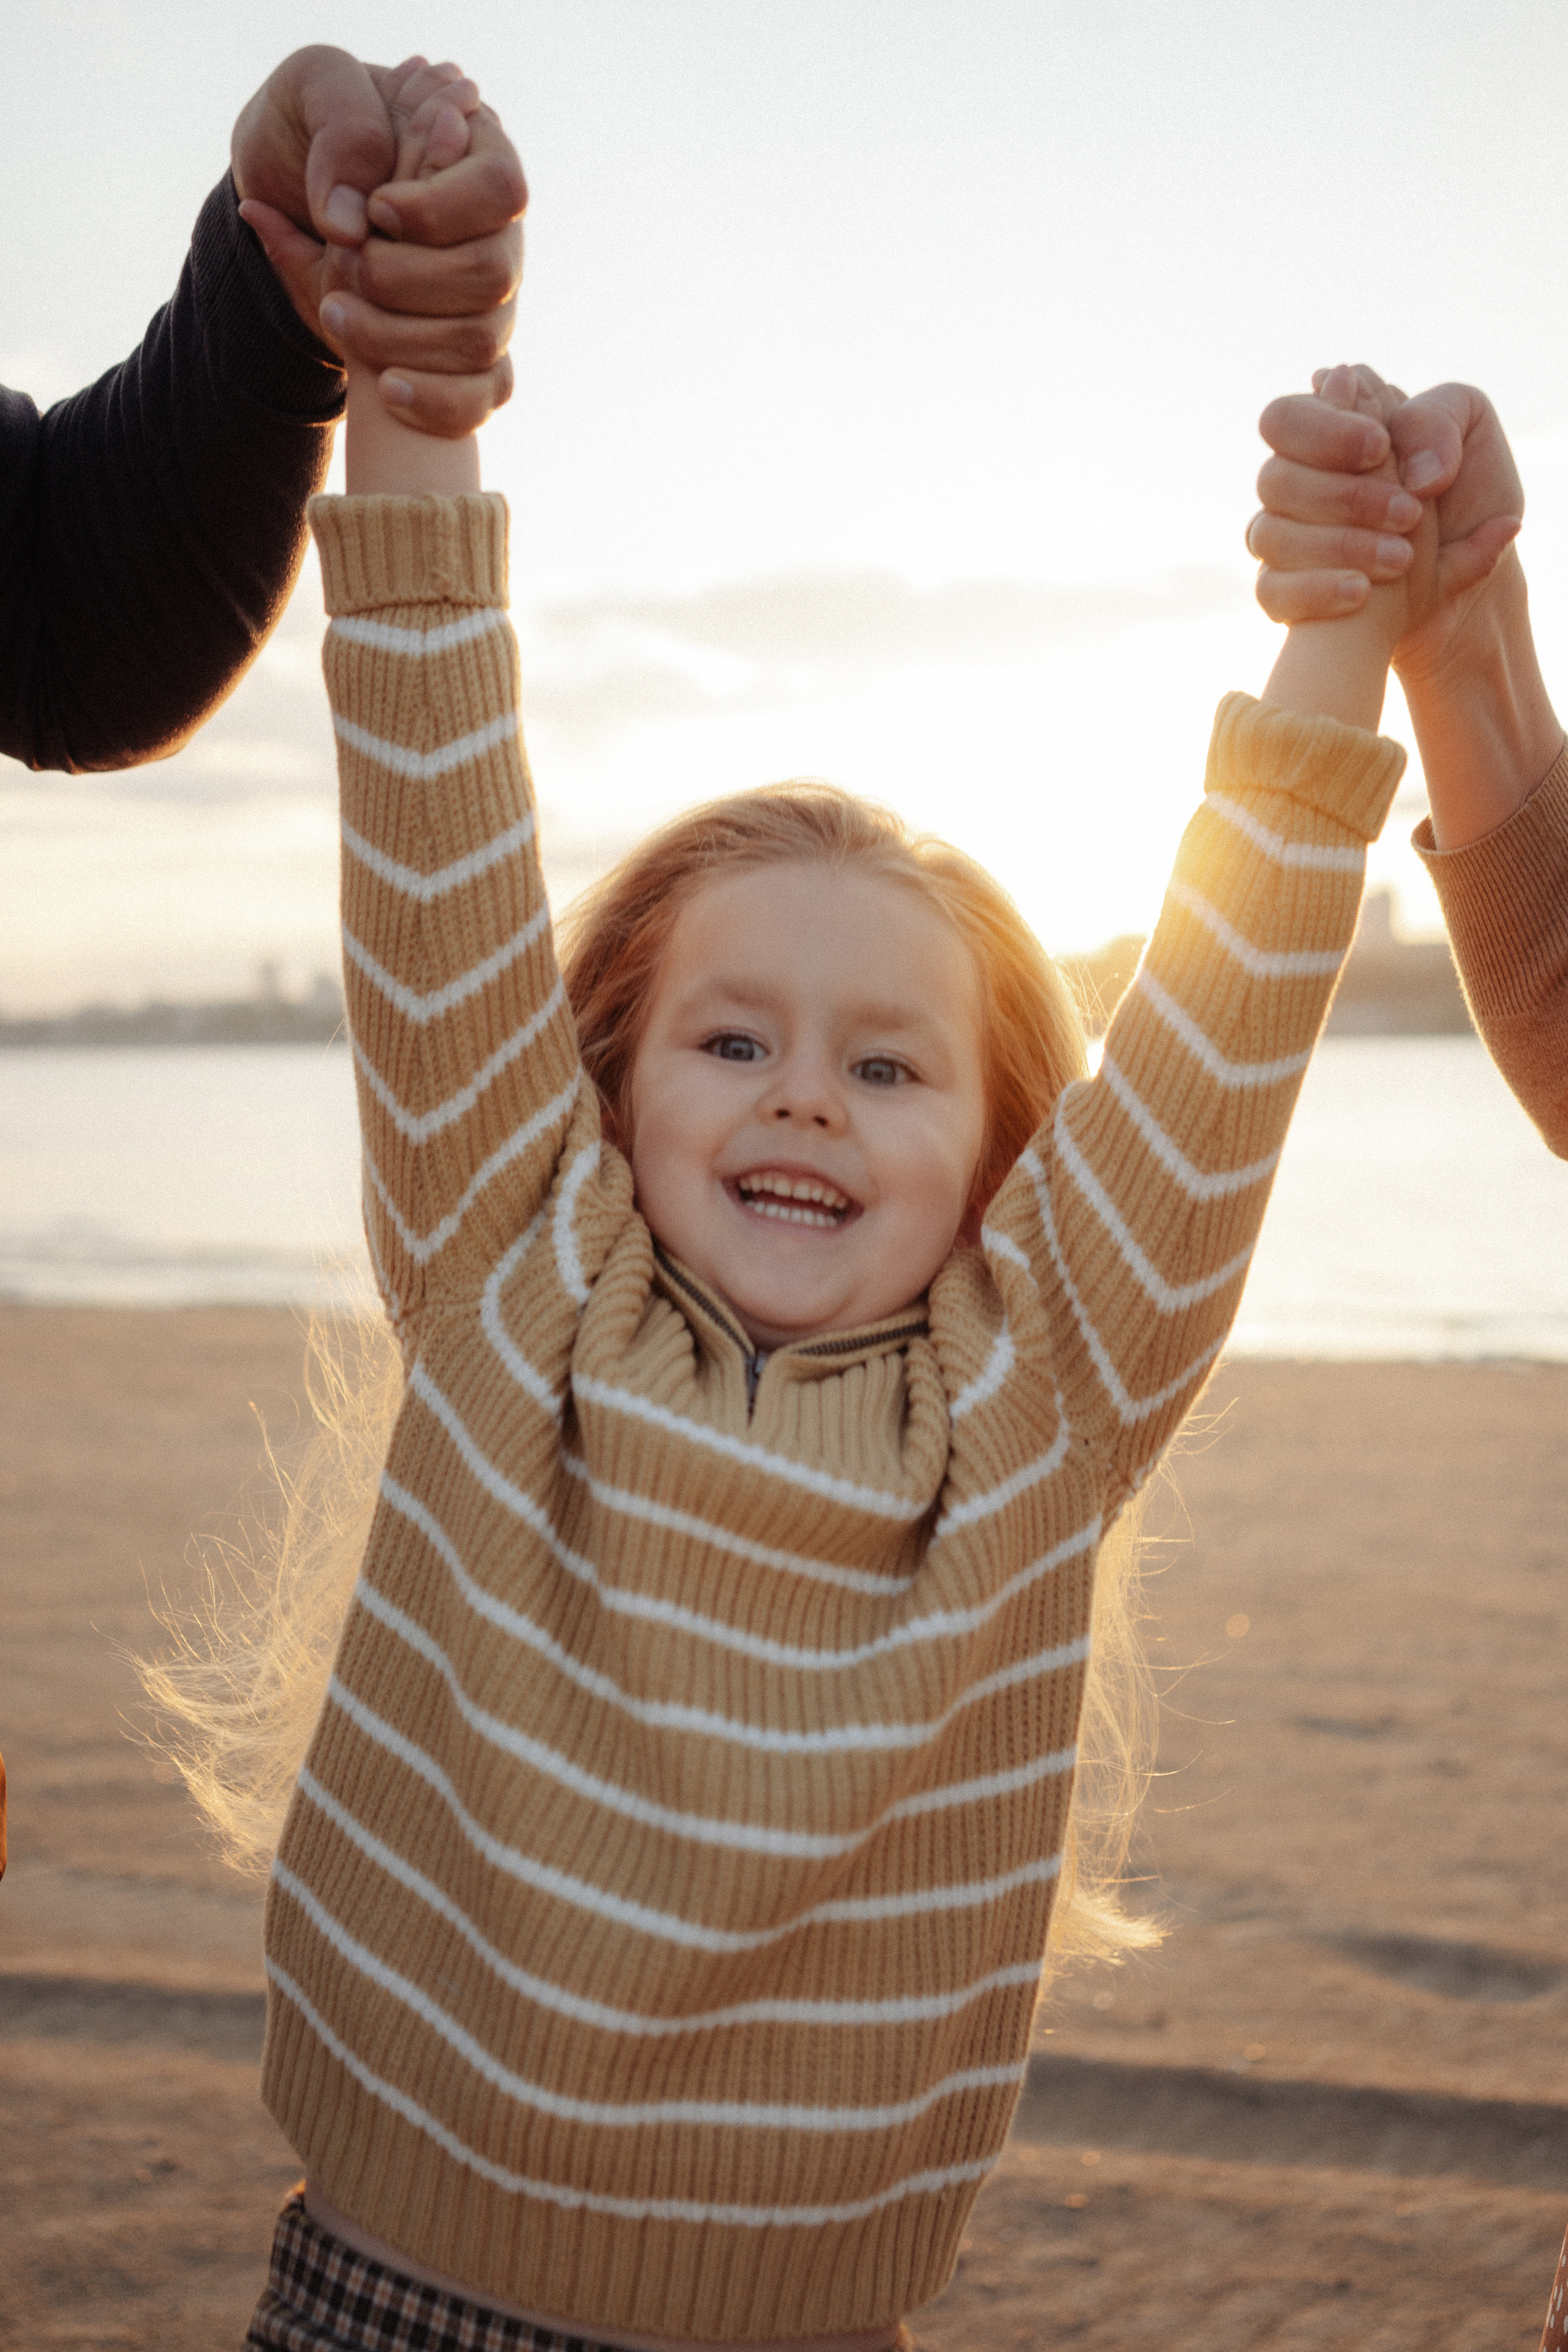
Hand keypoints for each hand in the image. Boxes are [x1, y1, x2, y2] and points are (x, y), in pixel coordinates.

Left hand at [233, 49, 523, 438]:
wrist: (298, 205)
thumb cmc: (315, 141)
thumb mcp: (316, 100)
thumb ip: (343, 134)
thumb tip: (361, 213)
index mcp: (479, 160)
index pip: (500, 190)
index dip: (437, 208)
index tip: (375, 210)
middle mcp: (499, 238)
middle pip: (492, 273)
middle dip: (409, 278)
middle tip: (348, 265)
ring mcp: (495, 305)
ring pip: (481, 340)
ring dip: (402, 336)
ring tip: (335, 314)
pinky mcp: (479, 363)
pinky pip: (482, 398)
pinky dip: (435, 401)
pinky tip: (385, 389)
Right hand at [1258, 369, 1437, 732]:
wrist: (1476, 586)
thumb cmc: (1470, 502)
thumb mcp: (1472, 440)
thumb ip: (1433, 421)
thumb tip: (1400, 459)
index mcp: (1330, 434)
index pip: (1285, 418)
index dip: (1323, 429)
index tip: (1380, 447)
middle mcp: (1296, 484)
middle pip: (1273, 477)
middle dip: (1343, 496)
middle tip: (1410, 512)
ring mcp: (1283, 540)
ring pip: (1268, 534)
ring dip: (1339, 544)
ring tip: (1403, 559)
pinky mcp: (1283, 593)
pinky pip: (1269, 592)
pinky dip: (1316, 589)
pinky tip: (1361, 591)